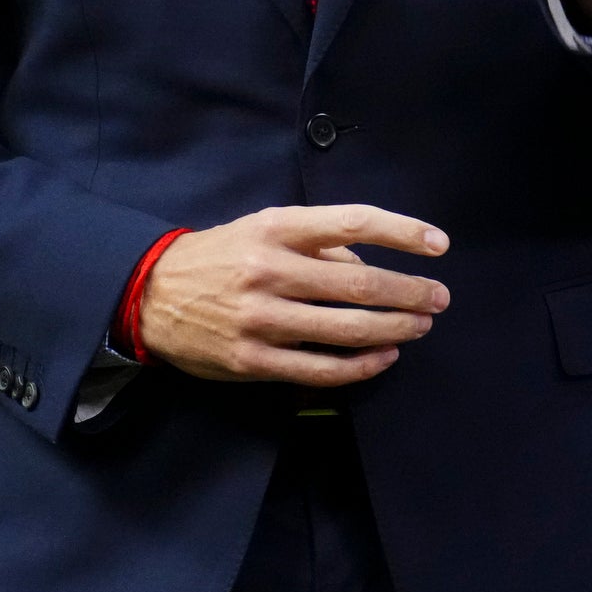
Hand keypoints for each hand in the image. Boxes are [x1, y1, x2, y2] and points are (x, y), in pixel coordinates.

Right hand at [138, 205, 450, 385]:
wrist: (151, 295)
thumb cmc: (220, 256)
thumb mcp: (262, 227)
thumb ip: (316, 241)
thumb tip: (371, 264)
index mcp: (276, 228)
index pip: (353, 222)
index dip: (403, 232)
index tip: (439, 245)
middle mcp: (270, 269)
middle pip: (360, 283)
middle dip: (410, 292)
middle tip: (439, 298)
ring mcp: (261, 319)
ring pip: (347, 329)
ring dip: (394, 328)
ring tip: (419, 326)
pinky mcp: (253, 361)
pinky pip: (321, 369)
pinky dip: (361, 366)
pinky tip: (384, 358)